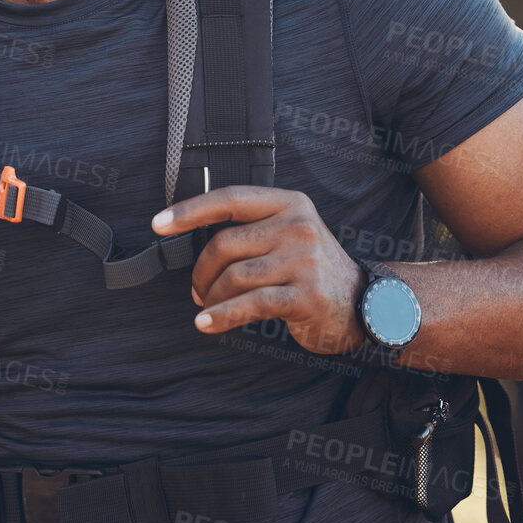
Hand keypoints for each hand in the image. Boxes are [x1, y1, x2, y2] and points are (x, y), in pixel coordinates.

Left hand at [152, 186, 366, 353]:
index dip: (190, 210)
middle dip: (201, 271)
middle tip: (198, 289)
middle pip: (225, 243)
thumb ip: (253, 229)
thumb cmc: (314, 270)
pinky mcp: (304, 295)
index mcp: (289, 204)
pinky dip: (221, 316)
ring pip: (233, 276)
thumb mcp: (291, 234)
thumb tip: (194, 239)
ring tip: (207, 307)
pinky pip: (249, 304)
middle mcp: (297, 226)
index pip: (231, 199)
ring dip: (210, 297)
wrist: (364, 304)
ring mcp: (303, 260)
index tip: (159, 224)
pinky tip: (206, 323)